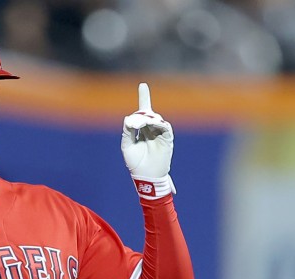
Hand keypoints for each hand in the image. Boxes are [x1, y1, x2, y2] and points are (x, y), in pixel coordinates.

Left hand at [120, 83, 174, 198]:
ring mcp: (160, 133)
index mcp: (141, 130)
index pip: (143, 112)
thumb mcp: (127, 145)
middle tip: (132, 124)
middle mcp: (151, 129)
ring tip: (140, 125)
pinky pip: (165, 127)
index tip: (143, 85)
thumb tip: (129, 118)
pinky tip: (152, 123)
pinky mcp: (167, 139)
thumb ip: (127, 131)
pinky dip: (158, 123)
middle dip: (140, 116)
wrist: (146, 177)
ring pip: (155, 119)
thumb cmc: (135, 163)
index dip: (144, 97)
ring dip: (147, 119)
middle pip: (146, 114)